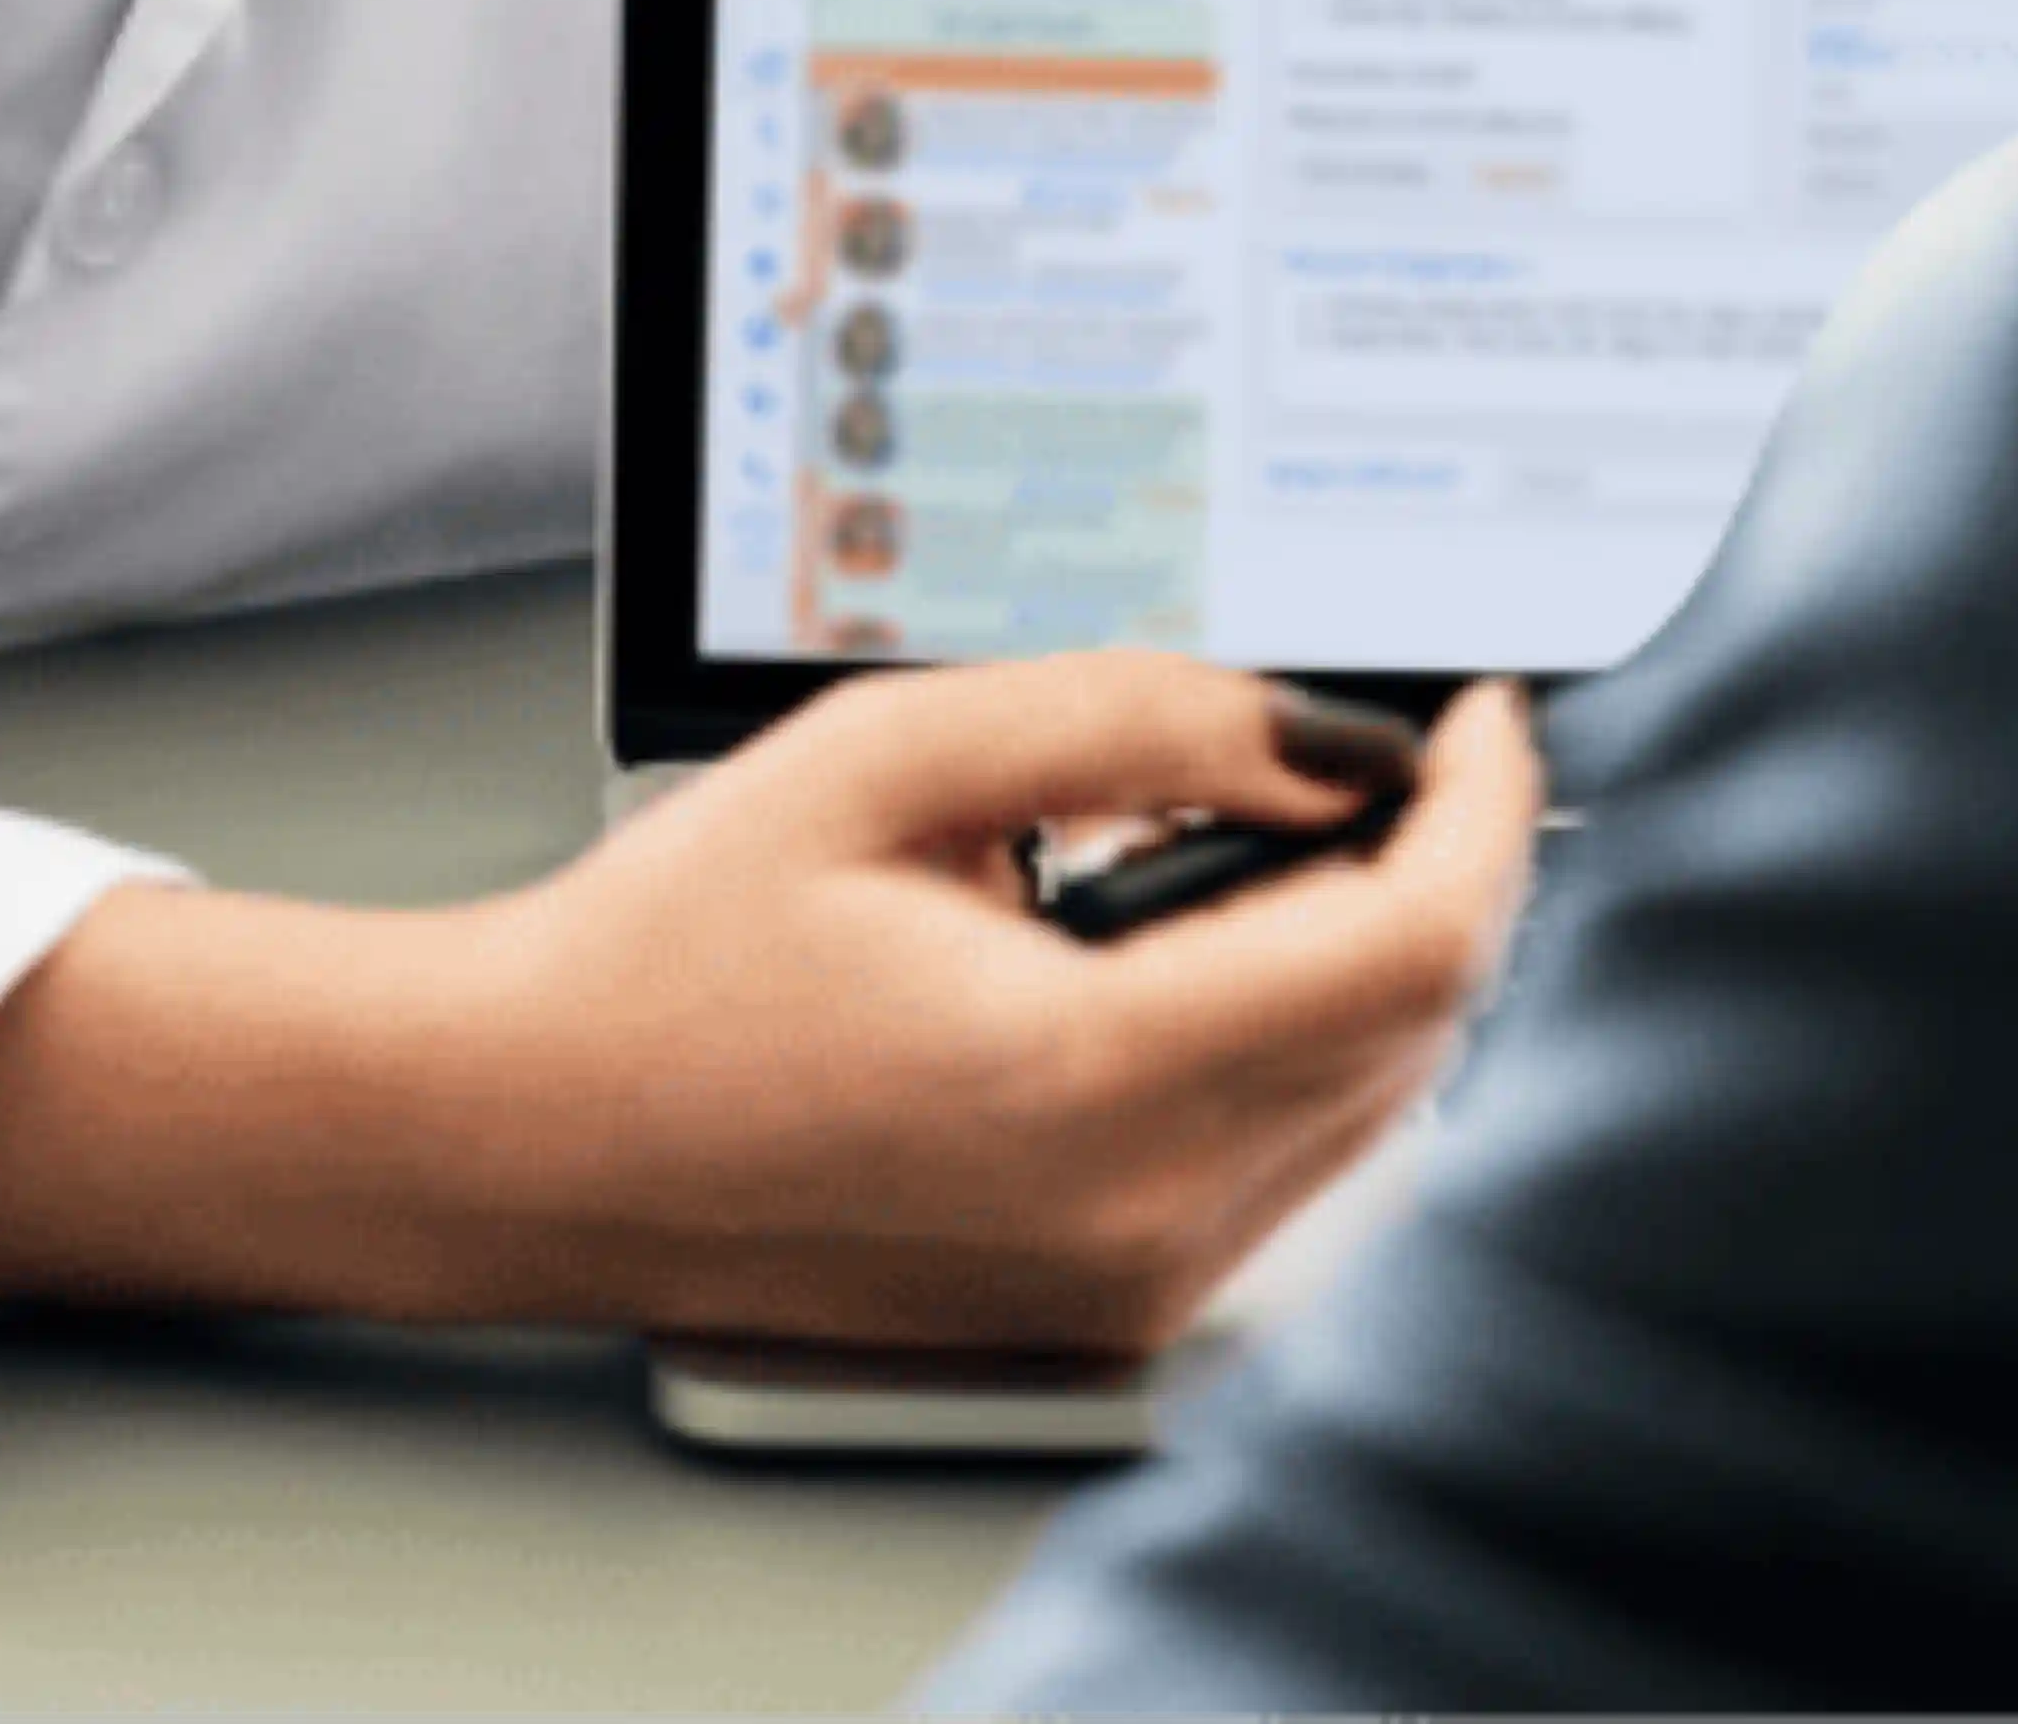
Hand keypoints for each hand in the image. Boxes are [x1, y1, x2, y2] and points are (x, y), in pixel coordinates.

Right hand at [0, 653, 1546, 1350]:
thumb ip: (1131, 719)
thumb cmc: (669, 952)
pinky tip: (1175, 949)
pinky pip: (1287, 1162)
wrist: (530, 1134)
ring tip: (1224, 842)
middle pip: (1423, 1029)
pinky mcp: (1107, 1306)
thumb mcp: (892, 760)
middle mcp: (1135, 1216)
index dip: (1487, 807)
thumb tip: (1321, 728)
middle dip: (1435, 866)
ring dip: (1364, 954)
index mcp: (1087, 1083)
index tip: (1484, 712)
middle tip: (1356, 746)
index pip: (1415, 948)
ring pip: (1372, 1101)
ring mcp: (1127, 1284)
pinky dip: (1290, 1039)